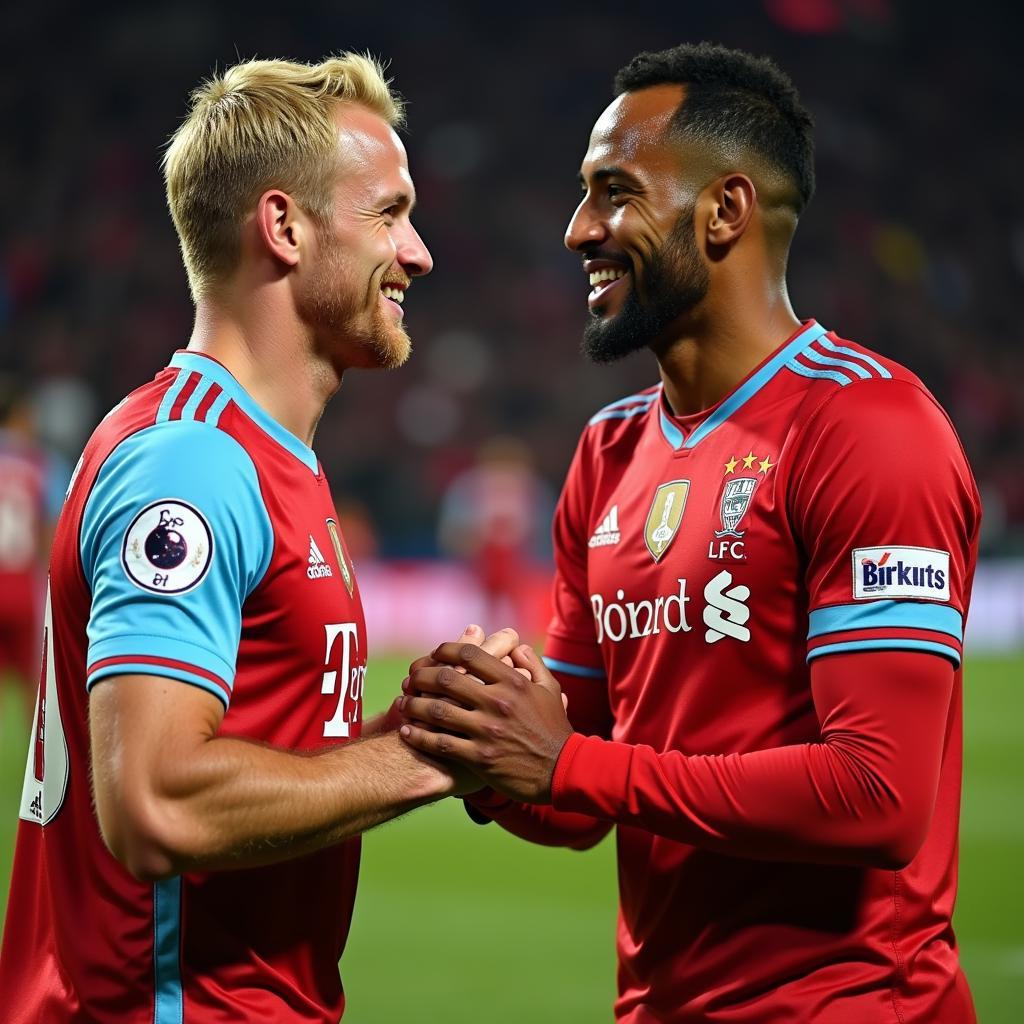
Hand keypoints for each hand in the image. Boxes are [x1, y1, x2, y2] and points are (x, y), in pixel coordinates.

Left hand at [399, 643, 573, 802]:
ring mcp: (487, 731)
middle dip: (421, 676)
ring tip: (403, 703)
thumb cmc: (555, 728)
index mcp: (512, 682)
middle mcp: (497, 703)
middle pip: (446, 679)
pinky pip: (440, 744)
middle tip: (411, 678)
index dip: (445, 649)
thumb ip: (532, 664)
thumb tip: (515, 645)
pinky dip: (419, 736)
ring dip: (414, 705)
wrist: (563, 770)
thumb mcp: (550, 690)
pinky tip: (407, 731)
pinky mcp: (479, 758)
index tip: (435, 653)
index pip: (469, 655)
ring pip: (438, 711)